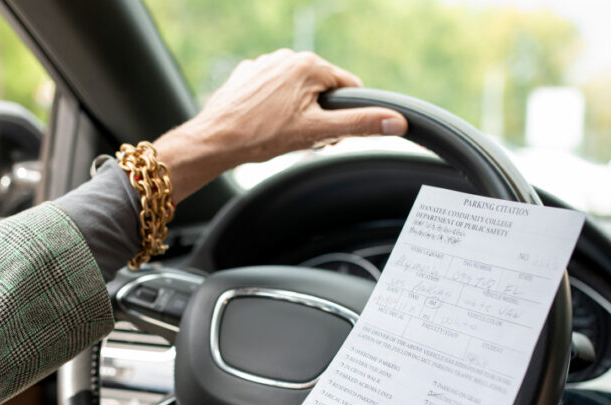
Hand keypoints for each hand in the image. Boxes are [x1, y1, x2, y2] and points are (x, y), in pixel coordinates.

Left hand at [153, 49, 407, 200]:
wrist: (215, 141)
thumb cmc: (262, 137)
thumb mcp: (317, 132)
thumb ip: (359, 124)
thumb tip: (396, 121)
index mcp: (309, 65)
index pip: (348, 87)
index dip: (345, 114)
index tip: (328, 134)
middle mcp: (287, 57)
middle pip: (322, 89)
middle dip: (319, 114)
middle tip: (301, 138)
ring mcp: (265, 64)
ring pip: (297, 90)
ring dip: (297, 111)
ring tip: (279, 132)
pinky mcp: (247, 74)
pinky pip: (273, 90)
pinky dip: (273, 107)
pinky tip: (262, 124)